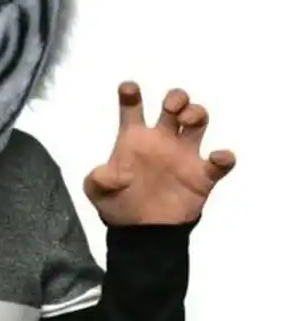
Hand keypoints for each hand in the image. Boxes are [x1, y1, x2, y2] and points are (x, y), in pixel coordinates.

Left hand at [83, 82, 235, 225]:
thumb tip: (107, 174)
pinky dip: (224, 158)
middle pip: (174, 106)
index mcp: (134, 138)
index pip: (133, 108)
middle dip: (176, 98)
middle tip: (171, 106)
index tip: (128, 87)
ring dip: (197, 114)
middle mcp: (161, 140)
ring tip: (187, 121)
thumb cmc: (117, 204)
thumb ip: (97, 180)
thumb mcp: (97, 191)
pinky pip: (219, 163)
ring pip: (197, 122)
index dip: (130, 95)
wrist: (140, 232)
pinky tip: (217, 158)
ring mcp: (183, 155)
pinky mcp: (201, 176)